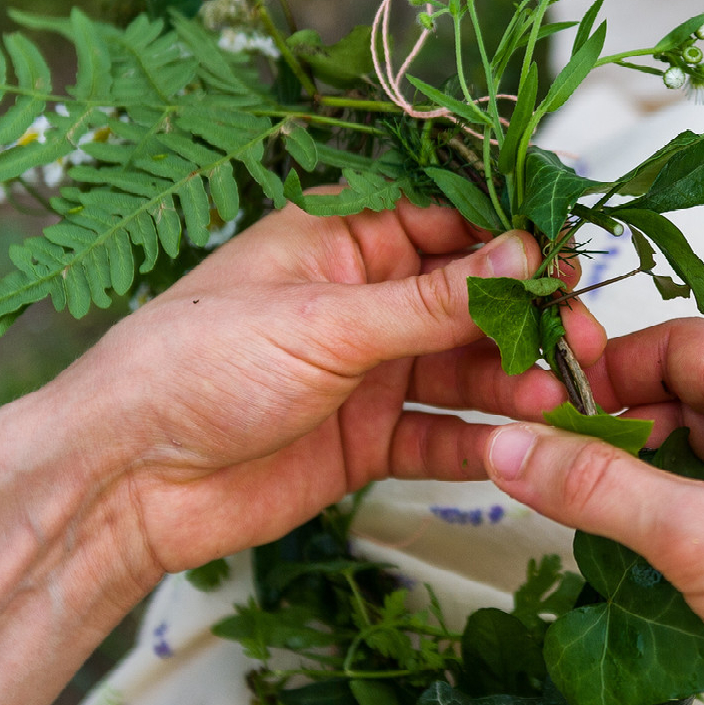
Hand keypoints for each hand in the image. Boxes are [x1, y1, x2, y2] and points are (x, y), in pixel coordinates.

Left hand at [0, 199, 602, 704]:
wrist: (123, 483)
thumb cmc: (189, 369)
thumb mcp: (322, 322)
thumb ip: (430, 298)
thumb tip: (522, 256)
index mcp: (335, 239)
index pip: (445, 221)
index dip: (510, 240)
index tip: (567, 261)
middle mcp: (356, 301)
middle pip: (467, 300)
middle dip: (526, 320)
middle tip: (580, 341)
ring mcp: (363, 372)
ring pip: (461, 368)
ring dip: (511, 382)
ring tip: (558, 395)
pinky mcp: (364, 440)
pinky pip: (438, 433)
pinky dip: (480, 438)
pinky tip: (519, 442)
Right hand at [474, 319, 703, 704]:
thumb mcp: (690, 533)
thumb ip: (595, 488)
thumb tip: (509, 447)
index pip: (678, 342)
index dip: (610, 368)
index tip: (555, 412)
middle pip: (698, 397)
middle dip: (628, 431)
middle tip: (573, 478)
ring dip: (663, 481)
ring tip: (619, 529)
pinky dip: (702, 520)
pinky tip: (681, 570)